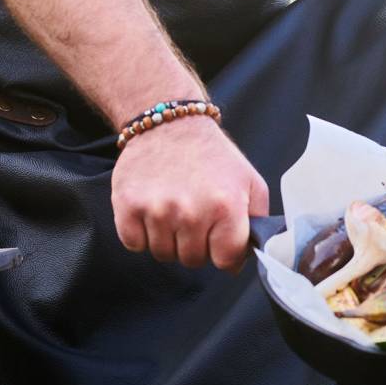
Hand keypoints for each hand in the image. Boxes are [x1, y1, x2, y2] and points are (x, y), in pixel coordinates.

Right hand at [111, 115, 269, 270]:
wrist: (171, 124)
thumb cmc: (212, 155)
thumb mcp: (250, 181)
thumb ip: (257, 221)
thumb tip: (243, 259)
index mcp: (226, 207)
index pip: (225, 260)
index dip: (224, 252)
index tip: (219, 237)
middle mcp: (191, 212)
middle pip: (192, 260)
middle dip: (196, 243)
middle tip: (195, 214)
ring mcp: (157, 210)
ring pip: (163, 254)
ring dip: (169, 238)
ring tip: (174, 207)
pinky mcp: (128, 206)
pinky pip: (135, 243)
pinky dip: (141, 232)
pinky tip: (152, 208)